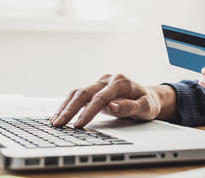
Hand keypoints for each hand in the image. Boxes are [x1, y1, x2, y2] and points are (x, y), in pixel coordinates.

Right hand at [50, 74, 178, 127]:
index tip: (79, 124)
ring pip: (77, 93)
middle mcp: (107, 80)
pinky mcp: (94, 89)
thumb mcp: (145, 107)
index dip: (88, 111)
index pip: (100, 97)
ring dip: (65, 107)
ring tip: (55, 121)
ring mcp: (99, 83)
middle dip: (70, 109)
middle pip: (84, 92)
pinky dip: (67, 105)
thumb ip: (129, 106)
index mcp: (120, 82)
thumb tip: (112, 106)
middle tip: (59, 123)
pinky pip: (78, 96)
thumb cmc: (148, 103)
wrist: (148, 96)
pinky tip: (59, 115)